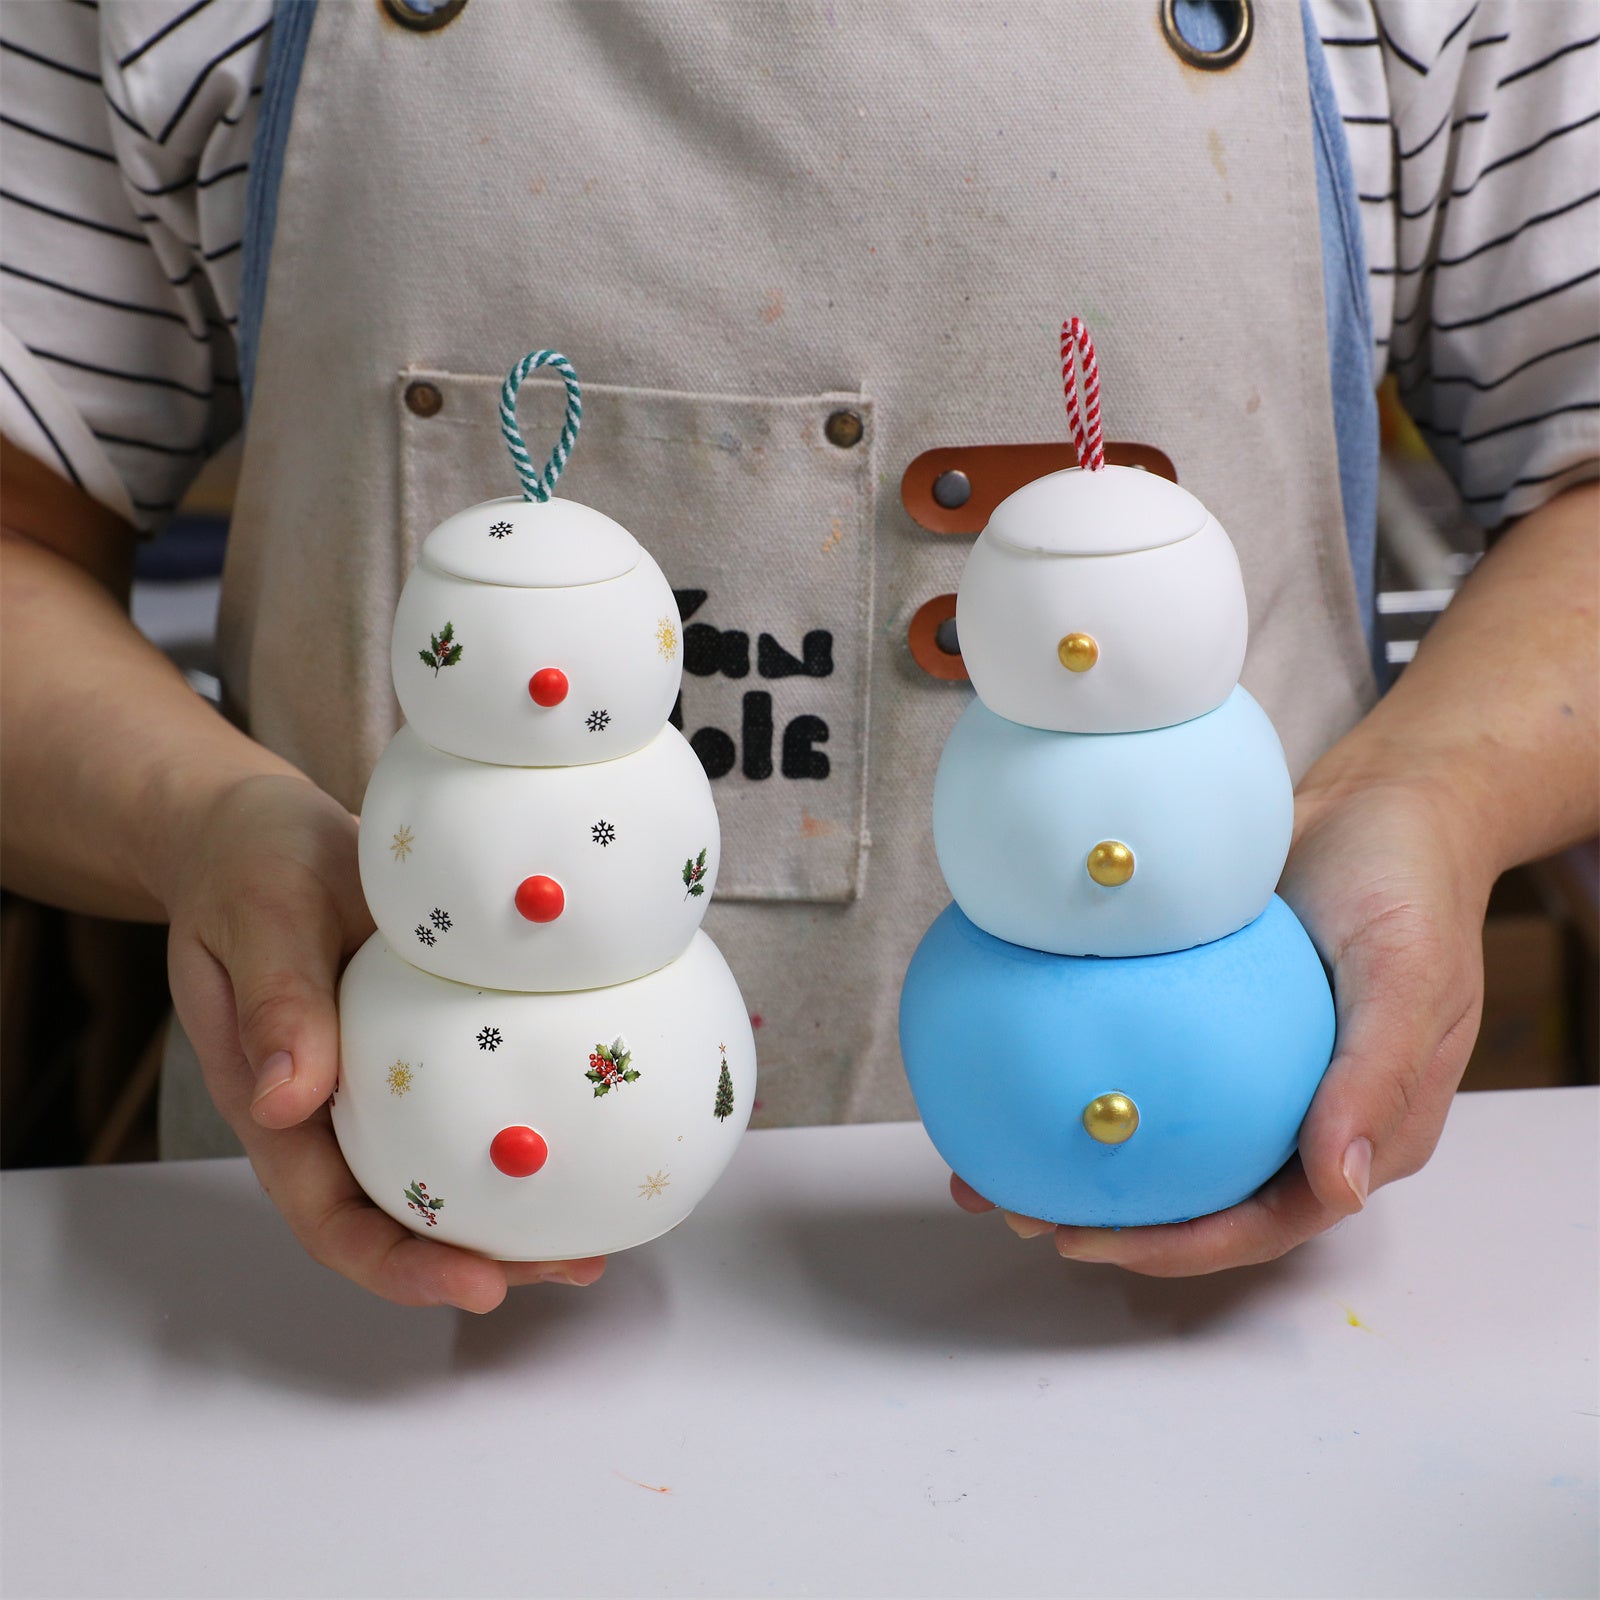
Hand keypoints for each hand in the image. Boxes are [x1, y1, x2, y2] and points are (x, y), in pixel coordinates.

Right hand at [164, 773, 604, 1308]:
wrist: (261, 830)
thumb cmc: (249, 869)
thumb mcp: (258, 918)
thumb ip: (275, 1000)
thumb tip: (287, 1098)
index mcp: (275, 1105)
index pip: (332, 1219)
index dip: (401, 1267)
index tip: (477, 1286)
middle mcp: (331, 1112)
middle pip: (401, 1220)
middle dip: (482, 1260)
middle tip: (573, 1266)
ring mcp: (380, 1084)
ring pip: (442, 1176)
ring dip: (512, 1216)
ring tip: (596, 1236)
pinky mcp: (423, 1046)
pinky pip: (469, 1107)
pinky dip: (520, 1136)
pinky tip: (584, 1141)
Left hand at [952, 771, 1493, 1274]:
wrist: (1378, 800)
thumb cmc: (1408, 887)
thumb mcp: (1408, 973)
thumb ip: (1377, 1078)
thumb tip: (1340, 1188)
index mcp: (1361, 1130)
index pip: (1266, 1220)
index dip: (1184, 1247)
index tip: (1096, 1241)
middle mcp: (1300, 1114)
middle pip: (1203, 1195)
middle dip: (1114, 1219)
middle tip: (1022, 1210)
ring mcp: (1248, 1069)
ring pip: (1163, 1138)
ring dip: (1083, 1160)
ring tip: (991, 1167)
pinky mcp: (1206, 1020)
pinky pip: (1141, 1057)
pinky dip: (1082, 1071)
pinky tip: (1015, 1066)